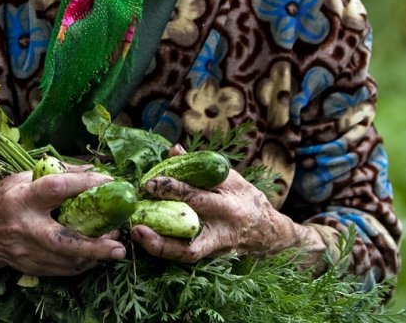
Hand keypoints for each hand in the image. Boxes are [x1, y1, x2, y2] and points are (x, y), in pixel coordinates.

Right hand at [0, 168, 126, 275]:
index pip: (57, 188)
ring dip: (94, 256)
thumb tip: (90, 169)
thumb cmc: (2, 199)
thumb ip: (55, 174)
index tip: (109, 182)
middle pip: (63, 240)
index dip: (84, 184)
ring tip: (115, 248)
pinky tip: (96, 257)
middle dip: (94, 244)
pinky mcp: (29, 266)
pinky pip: (61, 271)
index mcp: (22, 198)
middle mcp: (25, 226)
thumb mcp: (22, 178)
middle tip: (119, 244)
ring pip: (65, 260)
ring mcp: (26, 251)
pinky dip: (82, 265)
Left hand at [131, 164, 323, 263]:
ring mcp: (216, 248)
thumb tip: (173, 149)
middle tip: (136, 224)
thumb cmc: (246, 198)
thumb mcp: (229, 177)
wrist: (269, 232)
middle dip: (162, 235)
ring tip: (136, 235)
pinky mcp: (210, 257)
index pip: (197, 198)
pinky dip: (164, 247)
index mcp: (229, 206)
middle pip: (190, 240)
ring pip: (186, 255)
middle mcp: (222, 232)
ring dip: (159, 248)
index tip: (149, 183)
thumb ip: (200, 166)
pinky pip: (185, 255)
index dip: (172, 190)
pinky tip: (145, 237)